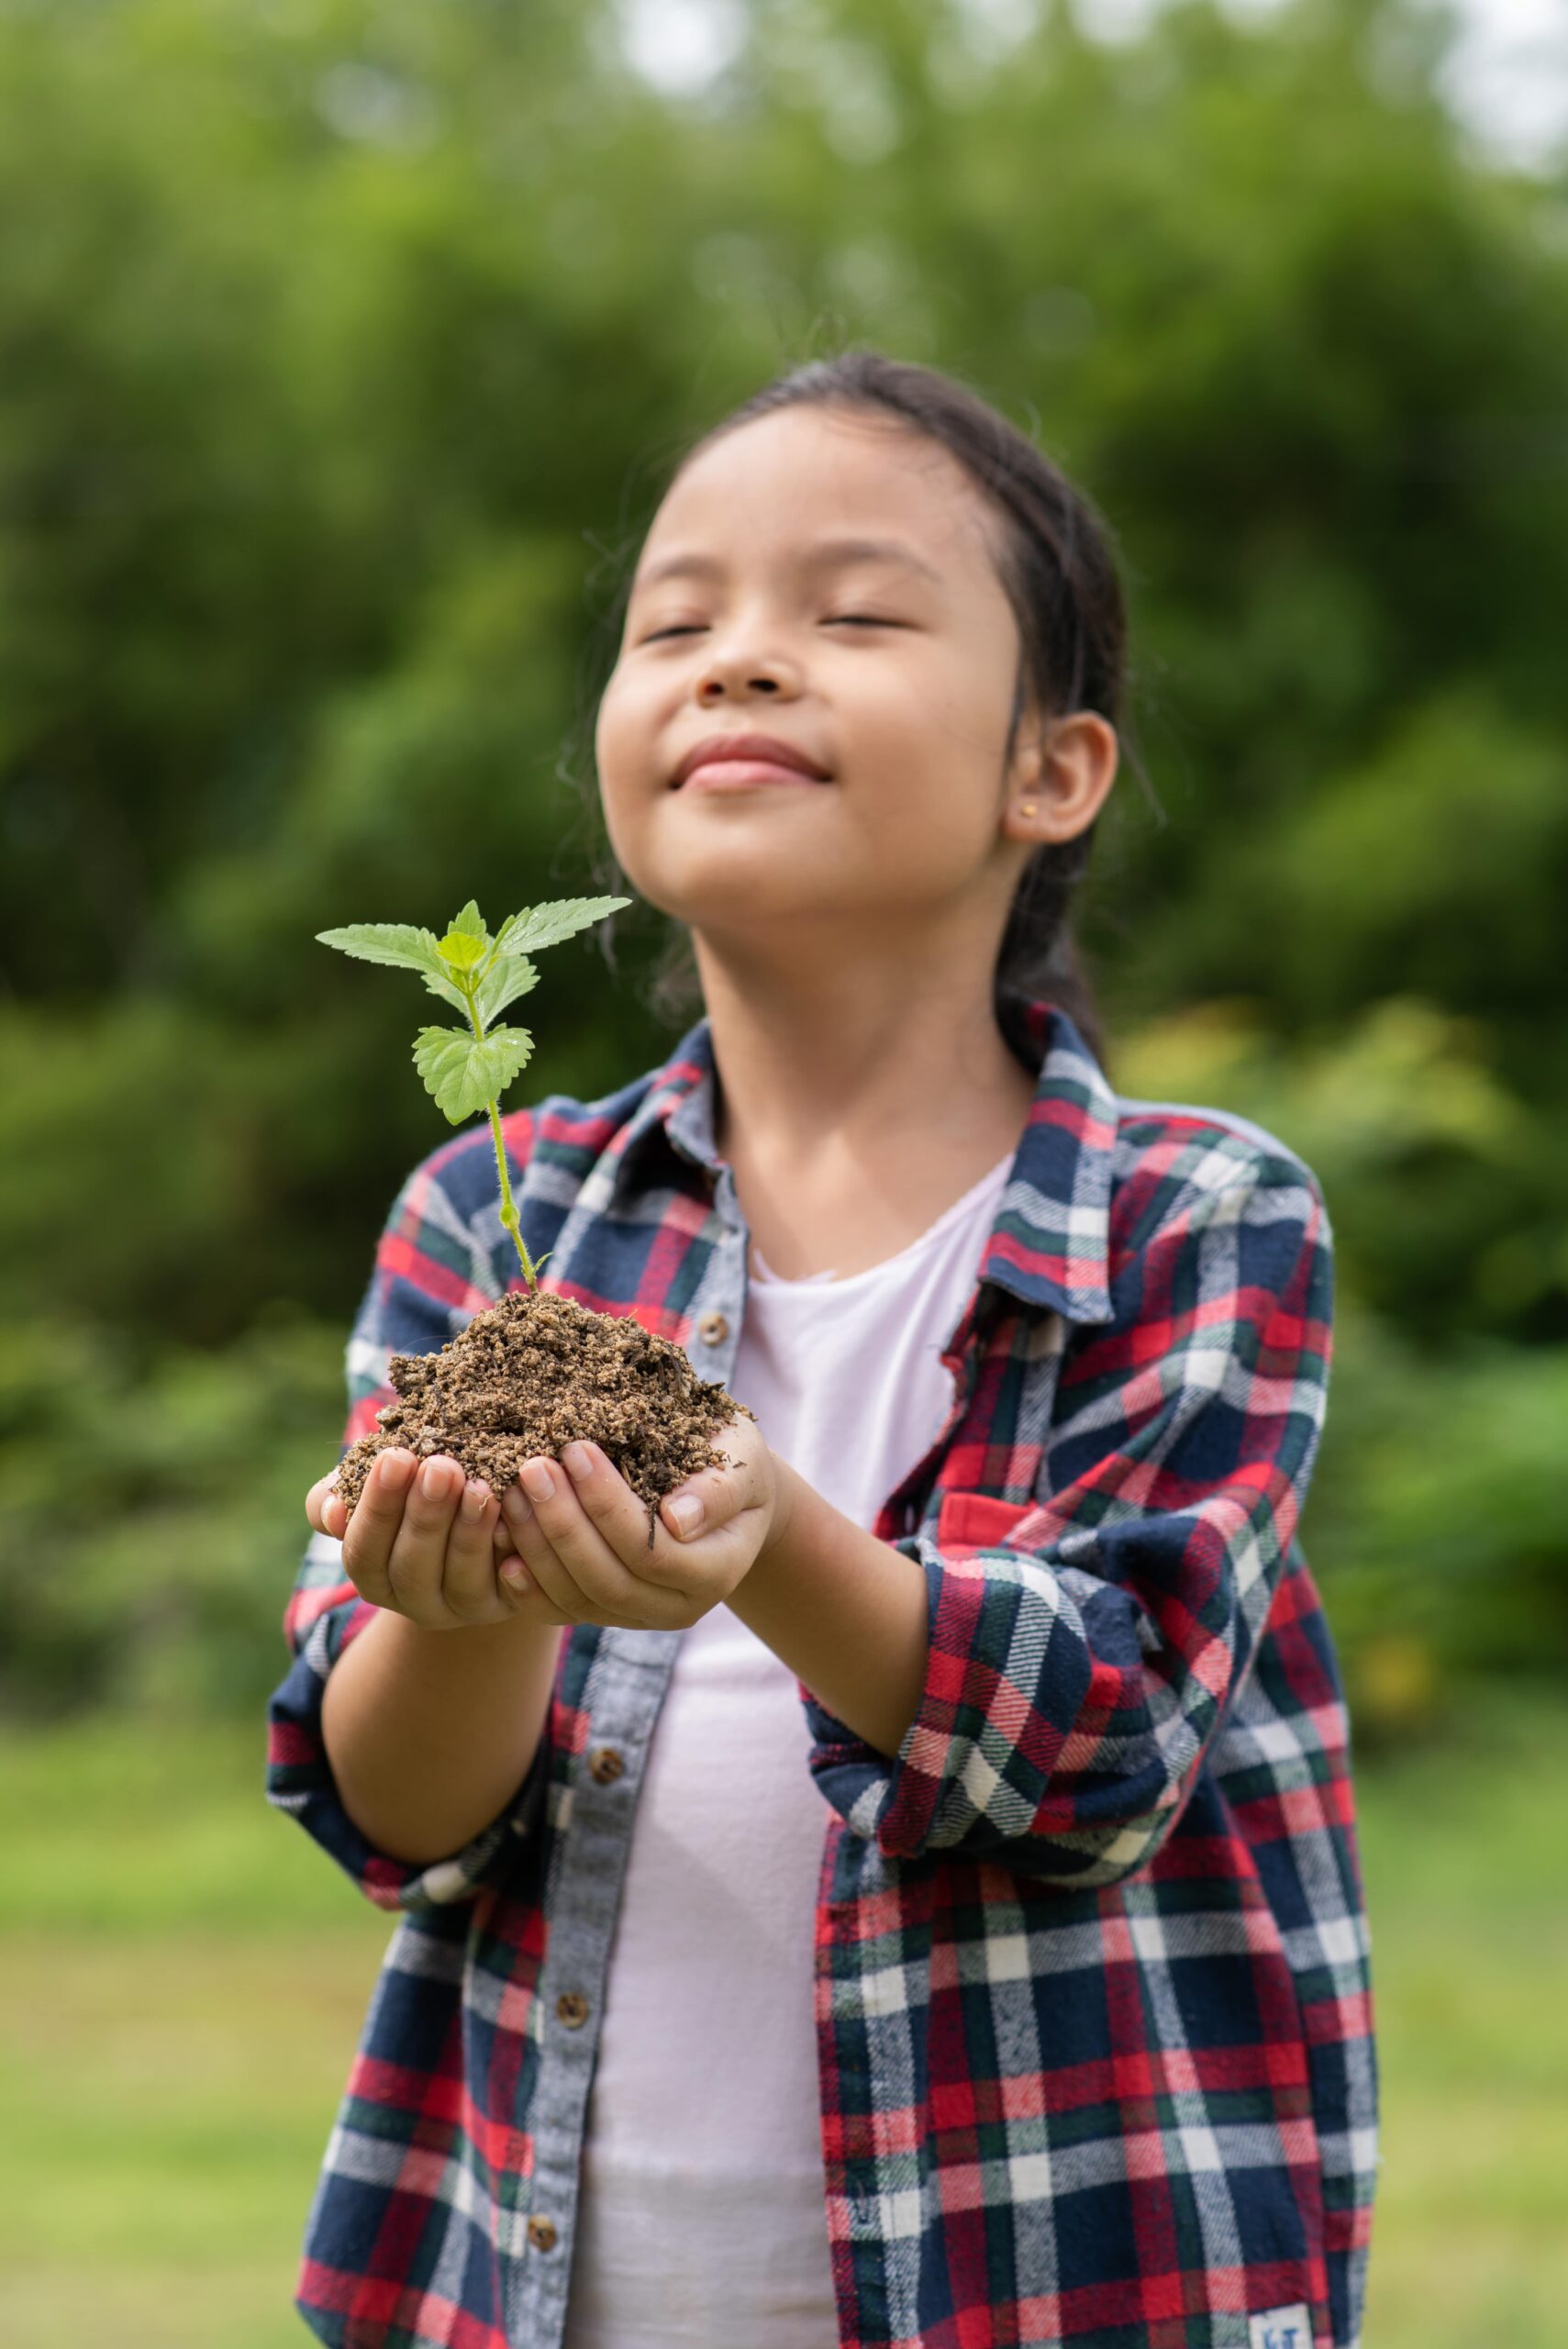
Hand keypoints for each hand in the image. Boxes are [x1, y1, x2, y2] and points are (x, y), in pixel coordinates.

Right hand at [304, 1449, 526, 1630]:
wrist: (480, 1508)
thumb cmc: (412, 1489)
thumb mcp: (374, 1485)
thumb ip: (340, 1493)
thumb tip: (333, 1510)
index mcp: (374, 1575)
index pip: (364, 1551)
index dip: (378, 1507)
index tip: (395, 1456)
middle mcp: (414, 1601)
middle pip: (412, 1568)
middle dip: (425, 1515)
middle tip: (440, 1466)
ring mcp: (462, 1608)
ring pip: (462, 1580)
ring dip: (469, 1531)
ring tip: (479, 1485)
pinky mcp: (508, 1603)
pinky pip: (511, 1587)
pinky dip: (510, 1549)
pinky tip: (513, 1509)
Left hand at [493, 1415, 781, 1630]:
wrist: (719, 1492)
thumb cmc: (731, 1461)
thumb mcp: (740, 1459)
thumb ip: (719, 1488)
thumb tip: (678, 1518)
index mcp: (717, 1570)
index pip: (651, 1550)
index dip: (608, 1504)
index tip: (576, 1448)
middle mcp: (677, 1607)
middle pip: (608, 1580)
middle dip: (563, 1525)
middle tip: (532, 1469)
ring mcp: (638, 1617)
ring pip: (577, 1600)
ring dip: (537, 1548)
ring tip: (510, 1492)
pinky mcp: (605, 1613)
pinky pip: (559, 1610)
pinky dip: (527, 1584)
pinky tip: (501, 1545)